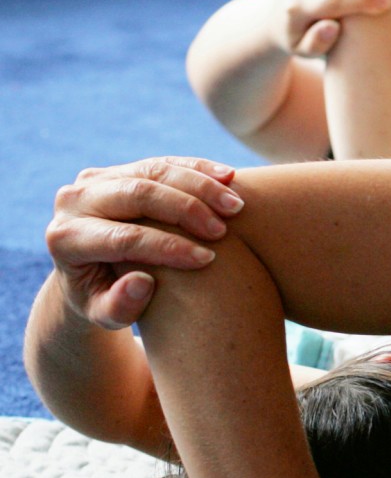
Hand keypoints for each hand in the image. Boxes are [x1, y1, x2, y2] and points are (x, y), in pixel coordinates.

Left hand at [45, 157, 243, 328]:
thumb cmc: (104, 297)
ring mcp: (99, 179)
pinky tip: (230, 178)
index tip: (207, 260)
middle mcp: (75, 200)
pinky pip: (165, 162)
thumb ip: (120, 307)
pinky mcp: (123, 168)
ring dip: (201, 186)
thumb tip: (143, 282)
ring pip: (155, 171)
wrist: (91, 269)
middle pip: (137, 194)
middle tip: (223, 231)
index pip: (122, 237)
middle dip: (186, 210)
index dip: (168, 247)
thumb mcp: (105, 315)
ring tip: (237, 206)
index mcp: (65, 238)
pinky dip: (200, 169)